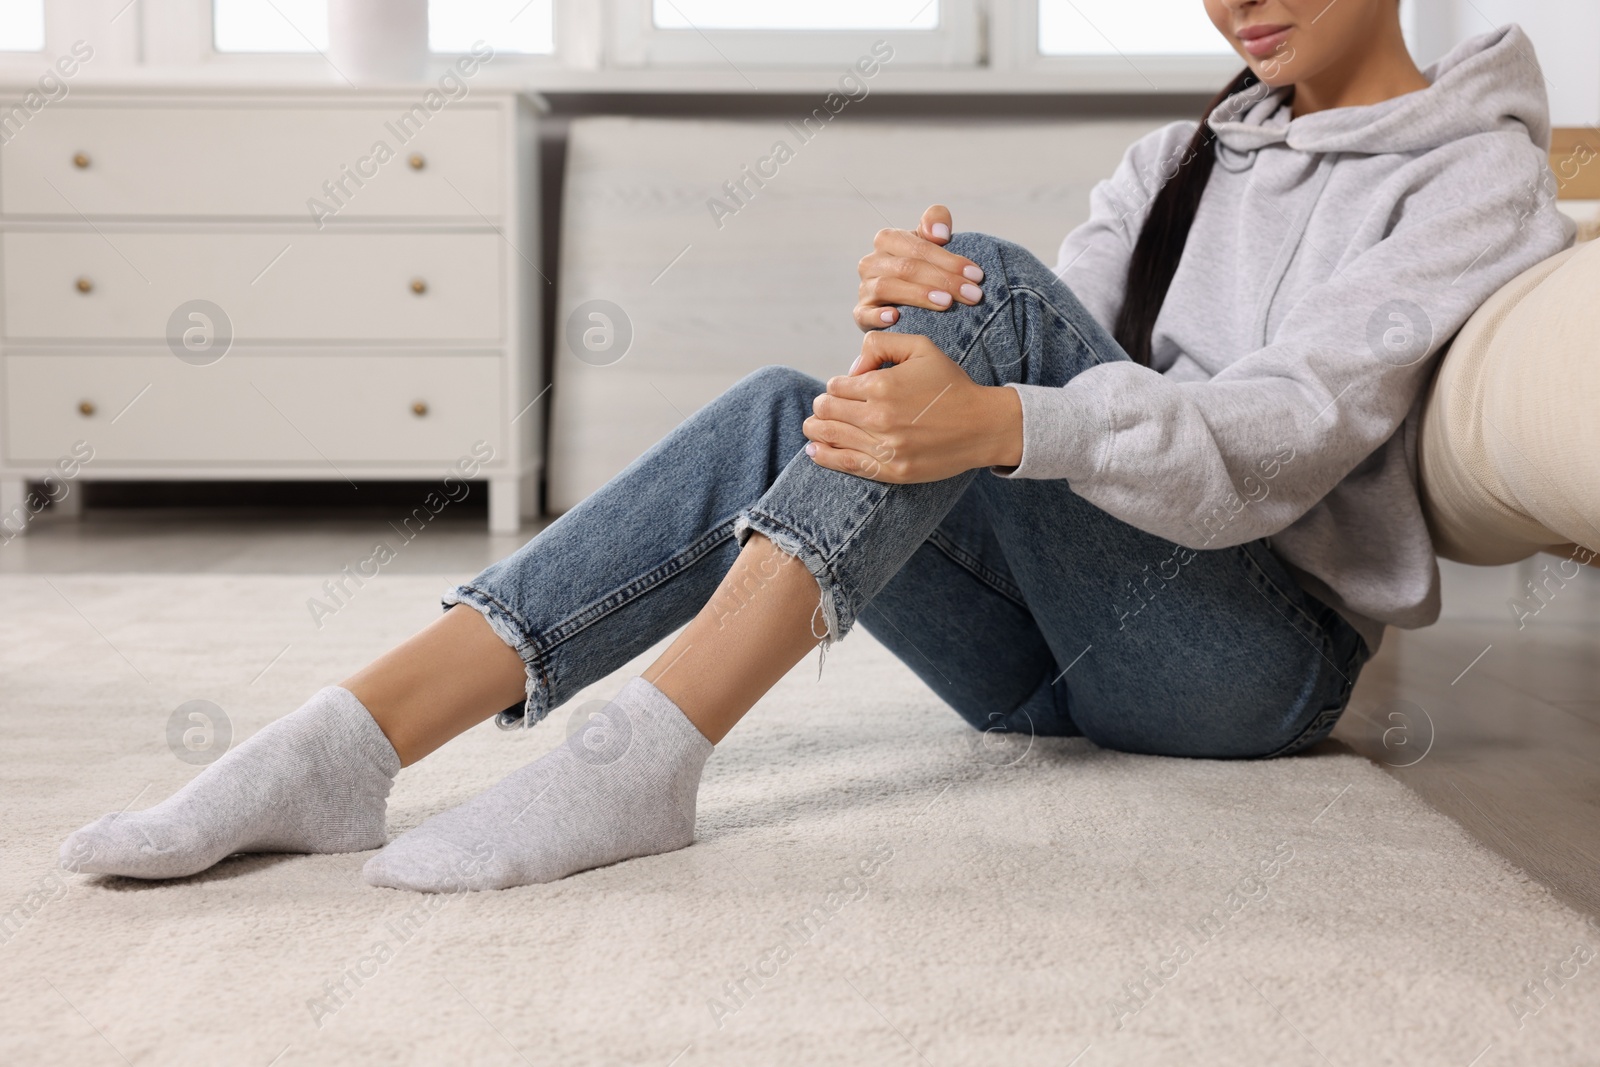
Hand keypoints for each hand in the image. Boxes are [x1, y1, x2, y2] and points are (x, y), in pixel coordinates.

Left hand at [803, 331, 1022, 482]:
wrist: (982, 425)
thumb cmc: (951, 384)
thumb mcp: (921, 347)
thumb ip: (880, 345)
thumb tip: (852, 368)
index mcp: (881, 385)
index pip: (835, 386)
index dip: (836, 386)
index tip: (846, 389)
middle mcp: (878, 416)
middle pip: (825, 411)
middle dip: (822, 407)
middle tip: (826, 408)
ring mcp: (884, 446)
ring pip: (829, 437)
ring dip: (817, 429)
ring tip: (814, 427)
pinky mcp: (892, 470)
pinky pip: (846, 464)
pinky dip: (825, 456)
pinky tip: (815, 450)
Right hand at [854, 204, 986, 331]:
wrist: (906, 298)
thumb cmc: (924, 265)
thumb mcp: (931, 239)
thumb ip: (936, 220)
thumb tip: (940, 232)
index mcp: (888, 239)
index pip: (919, 247)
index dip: (949, 260)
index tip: (976, 275)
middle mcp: (871, 262)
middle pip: (907, 267)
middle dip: (944, 280)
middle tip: (972, 295)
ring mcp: (864, 288)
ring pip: (887, 287)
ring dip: (919, 295)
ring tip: (947, 303)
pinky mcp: (861, 313)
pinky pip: (863, 314)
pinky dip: (877, 315)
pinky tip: (895, 317)